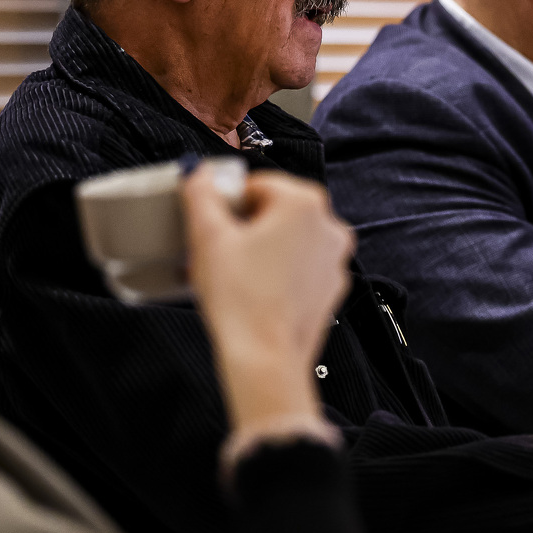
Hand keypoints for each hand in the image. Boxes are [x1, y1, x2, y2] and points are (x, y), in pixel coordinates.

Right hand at [182, 167, 353, 434]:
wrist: (266, 358)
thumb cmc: (243, 304)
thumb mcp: (207, 237)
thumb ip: (200, 193)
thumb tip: (198, 173)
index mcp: (304, 203)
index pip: (256, 183)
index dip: (226, 203)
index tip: (211, 222)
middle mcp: (329, 226)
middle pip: (274, 210)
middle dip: (243, 226)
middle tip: (217, 250)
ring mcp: (334, 259)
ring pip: (287, 239)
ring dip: (259, 249)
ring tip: (232, 274)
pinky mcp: (331, 287)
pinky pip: (299, 267)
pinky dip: (277, 272)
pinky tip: (252, 290)